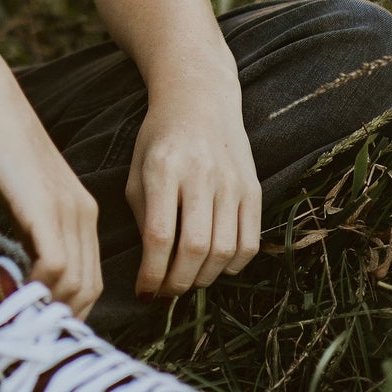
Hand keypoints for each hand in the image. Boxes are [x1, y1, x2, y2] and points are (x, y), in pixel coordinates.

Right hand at [0, 61, 102, 317]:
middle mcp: (83, 213)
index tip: (40, 325)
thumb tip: (18, 269)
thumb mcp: (21, 192)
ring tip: (20, 321)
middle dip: (63, 318)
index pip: (90, 279)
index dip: (69, 310)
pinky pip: (54, 265)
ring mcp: (66, 209)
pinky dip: (38, 288)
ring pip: (75, 283)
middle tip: (30, 334)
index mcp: (82, 211)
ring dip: (50, 309)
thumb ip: (29, 227)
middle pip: (88, 288)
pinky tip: (14, 292)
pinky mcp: (43, 206)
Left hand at [125, 79, 261, 299]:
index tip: (143, 292)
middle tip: (165, 292)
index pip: (158, 235)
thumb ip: (142, 217)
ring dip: (203, 277)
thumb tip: (152, 270)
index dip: (151, 273)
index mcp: (163, 168)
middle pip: (194, 249)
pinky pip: (250, 243)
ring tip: (186, 278)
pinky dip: (232, 266)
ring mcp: (232, 182)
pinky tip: (214, 264)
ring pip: (223, 251)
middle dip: (177, 282)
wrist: (200, 99)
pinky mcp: (254, 189)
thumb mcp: (138, 170)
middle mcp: (201, 175)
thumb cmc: (159, 138)